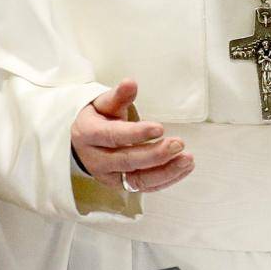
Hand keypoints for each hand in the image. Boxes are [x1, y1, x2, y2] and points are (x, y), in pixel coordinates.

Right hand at [71, 79, 193, 193]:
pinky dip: (167, 179)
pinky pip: (145, 186)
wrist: (82, 143)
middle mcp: (96, 160)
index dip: (135, 134)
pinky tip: (184, 167)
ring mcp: (109, 176)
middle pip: (126, 161)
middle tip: (178, 144)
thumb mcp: (103, 103)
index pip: (112, 136)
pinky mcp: (121, 185)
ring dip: (165, 172)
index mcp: (87, 134)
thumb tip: (131, 83)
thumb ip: (118, 96)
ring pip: (137, 180)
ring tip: (187, 160)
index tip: (159, 128)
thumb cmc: (97, 118)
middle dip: (154, 154)